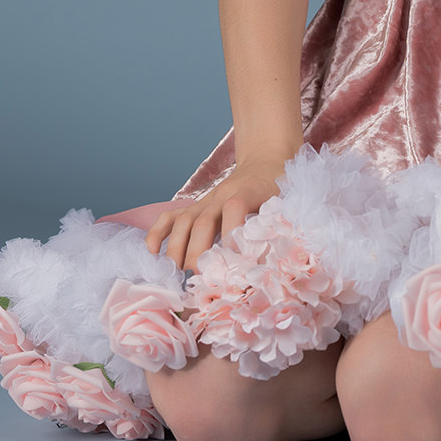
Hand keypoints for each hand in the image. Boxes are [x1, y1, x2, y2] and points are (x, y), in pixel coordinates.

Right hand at [144, 162, 285, 270]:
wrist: (266, 163)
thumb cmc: (280, 187)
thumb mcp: (289, 201)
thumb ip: (283, 224)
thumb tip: (278, 262)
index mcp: (249, 191)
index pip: (235, 207)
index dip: (232, 233)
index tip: (236, 261)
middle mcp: (222, 195)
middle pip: (204, 220)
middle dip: (199, 251)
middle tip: (200, 277)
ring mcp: (205, 201)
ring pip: (184, 220)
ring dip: (176, 247)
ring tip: (176, 273)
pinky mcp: (196, 206)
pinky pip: (171, 215)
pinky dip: (158, 232)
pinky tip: (152, 252)